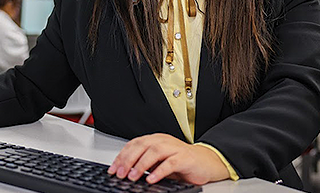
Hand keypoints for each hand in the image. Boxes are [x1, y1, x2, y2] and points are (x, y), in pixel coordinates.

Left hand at [107, 133, 229, 184]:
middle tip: (120, 173)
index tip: (113, 169)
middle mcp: (163, 141)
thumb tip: (125, 172)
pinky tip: (152, 178)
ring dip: (141, 165)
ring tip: (133, 176)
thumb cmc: (182, 162)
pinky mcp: (185, 158)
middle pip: (141, 146)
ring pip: (154, 152)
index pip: (134, 144)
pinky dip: (159, 171)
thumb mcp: (160, 162)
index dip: (122, 156)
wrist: (207, 162)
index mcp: (155, 139)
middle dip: (128, 160)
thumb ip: (145, 163)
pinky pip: (170, 163)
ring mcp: (174, 148)